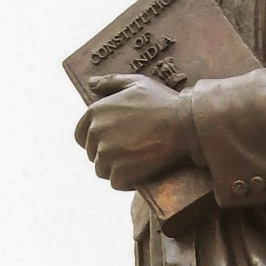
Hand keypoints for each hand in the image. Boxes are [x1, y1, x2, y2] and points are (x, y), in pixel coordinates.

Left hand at [74, 74, 198, 190]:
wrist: (185, 123)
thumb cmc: (162, 102)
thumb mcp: (136, 83)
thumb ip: (110, 82)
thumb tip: (91, 83)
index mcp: (95, 111)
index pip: (80, 136)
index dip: (95, 142)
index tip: (112, 143)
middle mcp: (96, 132)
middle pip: (93, 154)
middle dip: (109, 155)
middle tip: (132, 151)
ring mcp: (106, 153)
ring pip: (102, 170)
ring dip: (117, 169)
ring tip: (138, 161)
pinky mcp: (119, 171)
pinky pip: (116, 182)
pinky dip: (127, 181)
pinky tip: (142, 172)